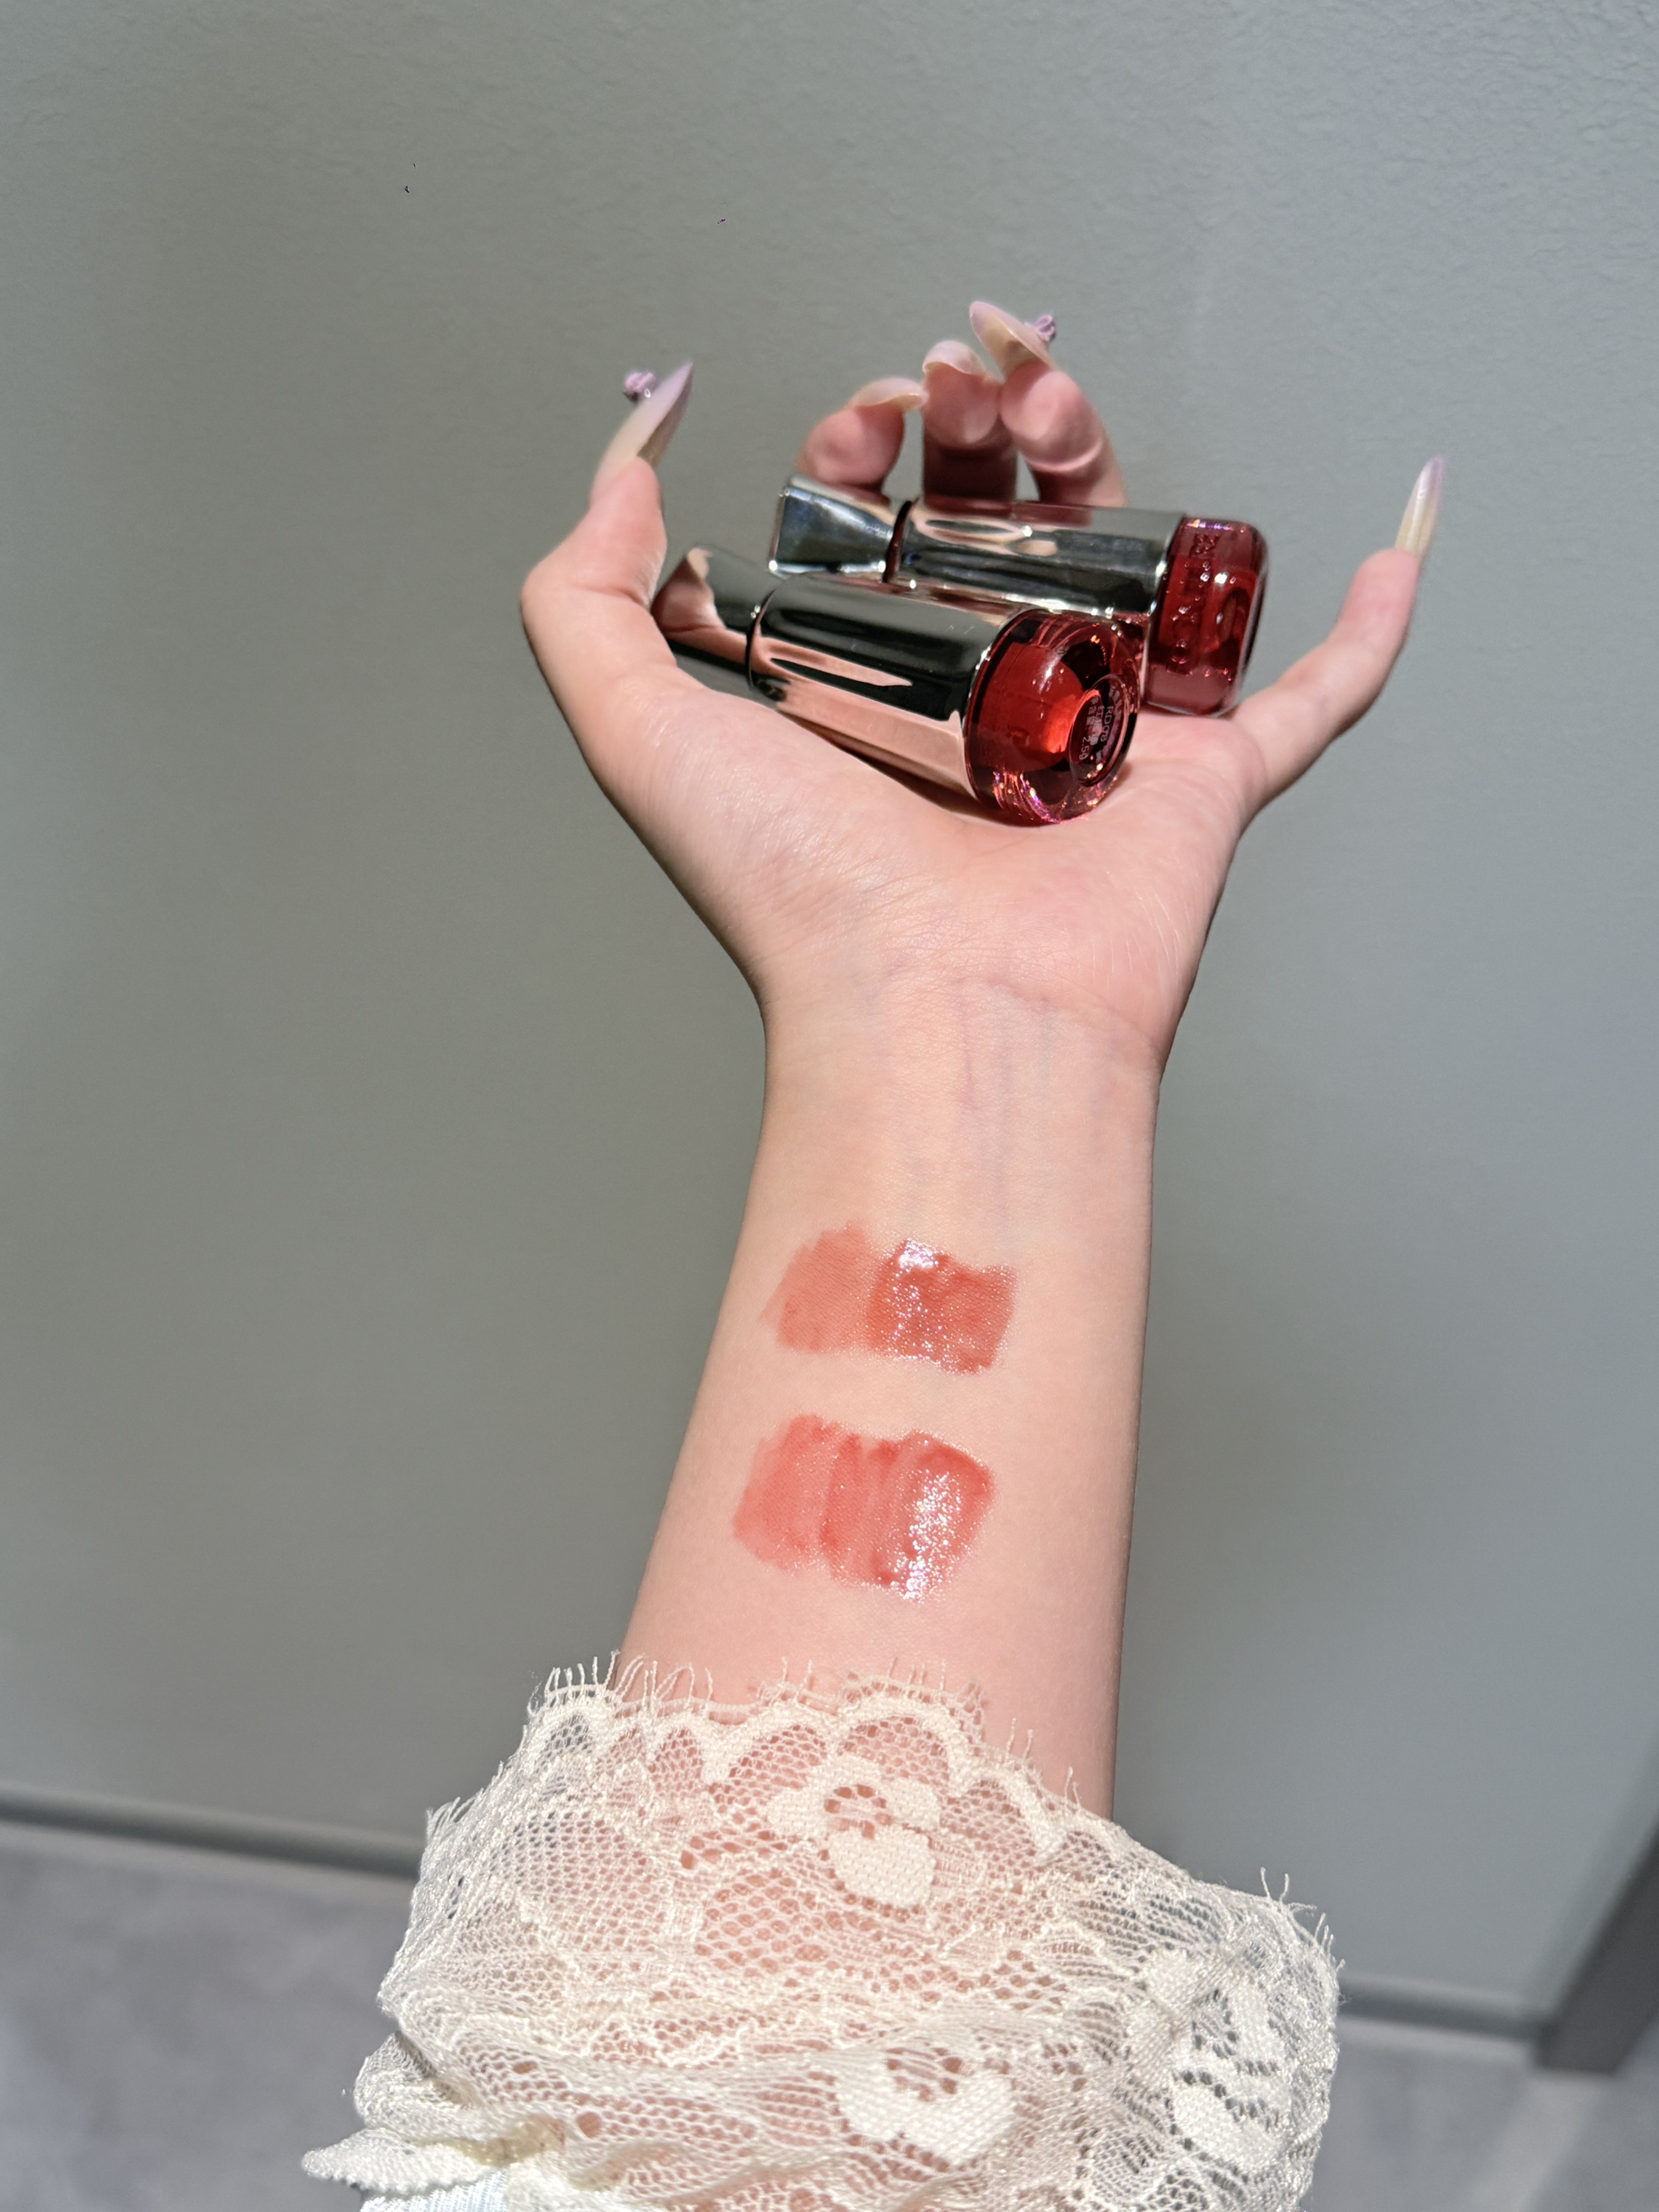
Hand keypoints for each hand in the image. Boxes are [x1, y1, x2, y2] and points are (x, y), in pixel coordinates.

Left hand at [522, 305, 1431, 1079]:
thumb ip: (582, 597)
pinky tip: (1384, 554)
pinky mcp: (1208, 780)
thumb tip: (625, 471)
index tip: (870, 420)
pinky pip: (1309, 697)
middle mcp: (982, 707)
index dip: (865, 447)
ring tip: (1058, 405)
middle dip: (985, 427)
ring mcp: (1102, 739)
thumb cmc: (801, 892)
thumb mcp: (639, 729)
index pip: (875, 528)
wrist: (939, 1009)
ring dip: (1105, 456)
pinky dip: (1359, 633)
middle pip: (1005, 522)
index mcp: (864, 694)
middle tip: (971, 380)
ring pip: (1132, 562)